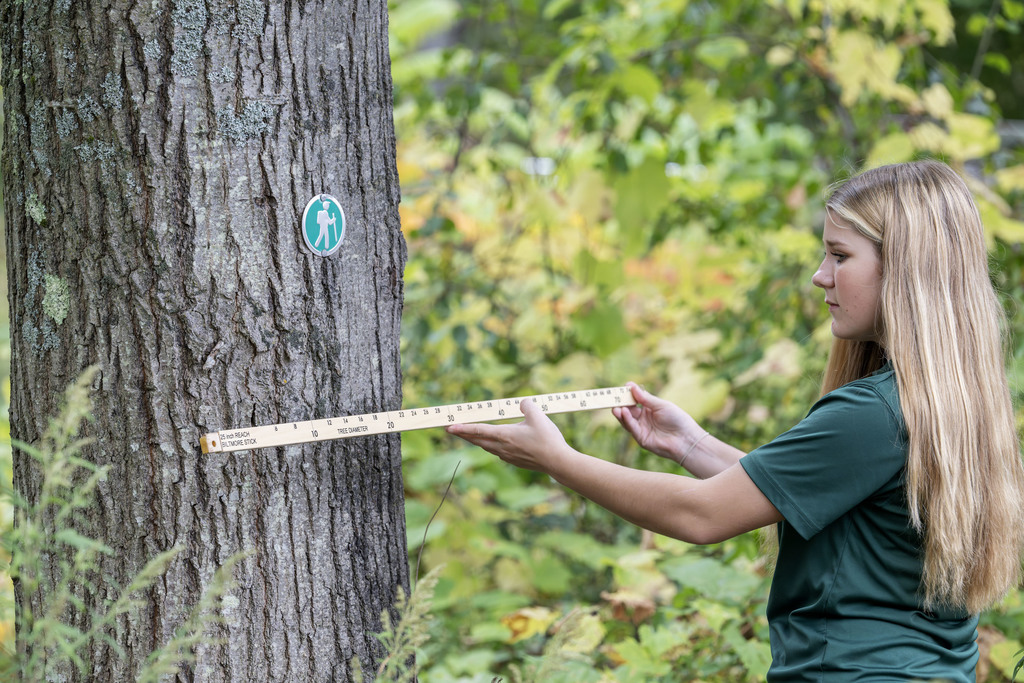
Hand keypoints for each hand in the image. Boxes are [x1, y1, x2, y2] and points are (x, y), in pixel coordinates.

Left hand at [446, 399, 572, 473]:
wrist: (558, 462)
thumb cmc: (547, 439)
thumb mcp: (538, 415)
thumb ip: (527, 405)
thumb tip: (523, 403)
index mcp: (504, 435)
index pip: (478, 430)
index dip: (462, 428)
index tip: (449, 427)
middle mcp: (502, 447)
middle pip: (478, 440)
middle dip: (464, 435)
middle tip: (452, 430)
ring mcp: (508, 456)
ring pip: (487, 447)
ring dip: (477, 441)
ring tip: (470, 436)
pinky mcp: (515, 461)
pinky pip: (497, 452)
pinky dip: (490, 446)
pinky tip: (495, 444)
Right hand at [612, 382, 702, 462]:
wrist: (686, 439)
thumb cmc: (677, 419)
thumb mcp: (661, 405)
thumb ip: (645, 398)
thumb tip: (631, 387)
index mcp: (649, 408)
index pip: (635, 399)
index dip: (629, 394)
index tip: (624, 386)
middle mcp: (643, 418)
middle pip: (628, 409)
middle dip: (620, 403)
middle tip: (613, 397)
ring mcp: (641, 428)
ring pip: (626, 419)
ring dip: (620, 412)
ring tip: (616, 406)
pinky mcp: (641, 438)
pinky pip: (631, 428)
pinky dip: (626, 420)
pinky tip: (623, 412)